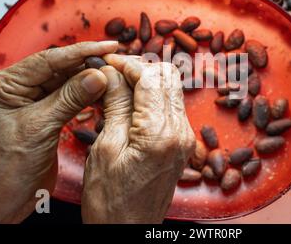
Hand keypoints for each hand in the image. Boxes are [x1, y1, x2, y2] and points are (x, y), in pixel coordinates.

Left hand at [0, 41, 117, 222]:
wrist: (5, 197)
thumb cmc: (9, 167)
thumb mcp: (40, 127)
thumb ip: (70, 98)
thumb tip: (99, 74)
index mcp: (2, 85)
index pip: (47, 60)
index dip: (80, 52)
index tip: (107, 46)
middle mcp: (14, 88)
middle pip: (57, 68)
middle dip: (87, 64)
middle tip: (116, 59)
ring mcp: (29, 100)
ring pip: (65, 81)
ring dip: (90, 78)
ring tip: (115, 71)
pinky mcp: (43, 112)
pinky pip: (68, 96)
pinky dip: (86, 94)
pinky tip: (103, 89)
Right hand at [81, 56, 194, 223]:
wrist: (130, 230)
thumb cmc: (111, 199)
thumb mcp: (105, 149)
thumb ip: (115, 105)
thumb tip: (113, 72)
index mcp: (159, 132)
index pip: (150, 77)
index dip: (127, 64)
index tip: (107, 62)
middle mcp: (180, 131)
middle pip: (168, 76)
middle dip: (141, 67)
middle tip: (114, 71)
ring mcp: (185, 137)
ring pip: (173, 88)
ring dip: (148, 80)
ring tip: (120, 86)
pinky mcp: (183, 143)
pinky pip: (172, 106)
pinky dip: (154, 96)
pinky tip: (132, 102)